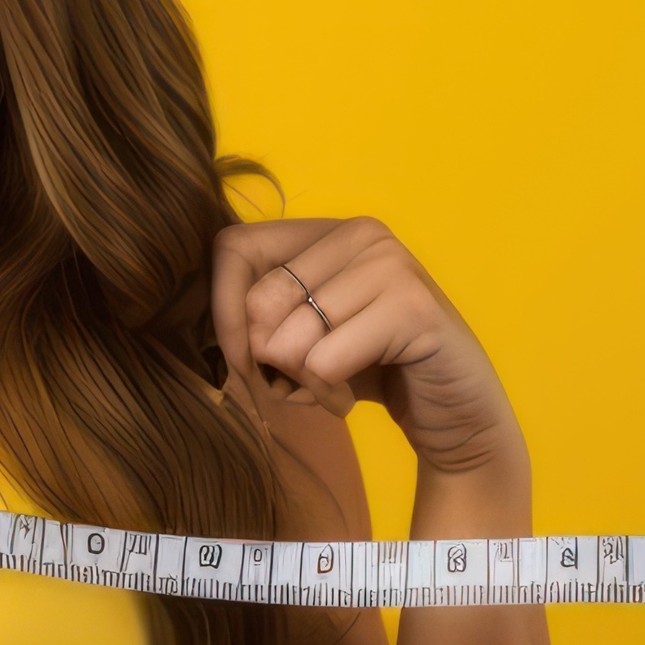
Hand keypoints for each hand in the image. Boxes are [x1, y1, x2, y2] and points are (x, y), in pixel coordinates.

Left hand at [212, 218, 526, 484]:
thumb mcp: (298, 333)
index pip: (233, 247)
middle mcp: (362, 233)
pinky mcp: (414, 310)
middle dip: (262, 361)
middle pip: (257, 301)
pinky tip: (352, 395)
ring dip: (296, 384)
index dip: (222, 311)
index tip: (242, 356)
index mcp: (327, 229)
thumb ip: (253, 313)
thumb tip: (192, 315)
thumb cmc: (364, 371)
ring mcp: (393, 266)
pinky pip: (322, 364)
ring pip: (287, 339)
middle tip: (296, 379)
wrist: (452, 415)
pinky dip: (325, 397)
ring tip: (331, 384)